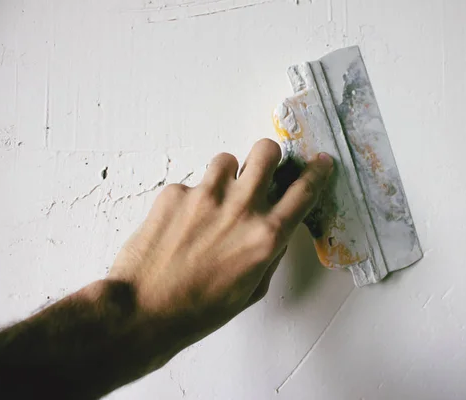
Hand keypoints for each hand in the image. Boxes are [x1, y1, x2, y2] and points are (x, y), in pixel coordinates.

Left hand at [108, 139, 332, 343]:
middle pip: (267, 152)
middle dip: (269, 156)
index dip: (317, 172)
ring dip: (227, 176)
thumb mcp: (252, 288)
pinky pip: (193, 183)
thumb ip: (270, 253)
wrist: (144, 309)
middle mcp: (241, 207)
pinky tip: (182, 225)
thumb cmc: (199, 309)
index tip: (320, 163)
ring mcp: (206, 195)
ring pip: (228, 159)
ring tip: (214, 202)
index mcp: (266, 235)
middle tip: (260, 170)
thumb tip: (275, 230)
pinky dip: (193, 198)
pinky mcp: (175, 192)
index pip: (303, 191)